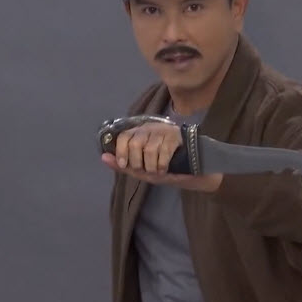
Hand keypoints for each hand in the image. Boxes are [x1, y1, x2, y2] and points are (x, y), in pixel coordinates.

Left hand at [102, 122, 222, 191]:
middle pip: (134, 143)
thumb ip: (124, 165)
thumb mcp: (144, 171)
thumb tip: (103, 157)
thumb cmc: (169, 170)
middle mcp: (152, 128)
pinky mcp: (177, 135)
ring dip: (151, 167)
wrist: (198, 173)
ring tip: (158, 170)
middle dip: (138, 162)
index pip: (124, 136)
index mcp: (141, 133)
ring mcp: (165, 130)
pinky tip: (165, 169)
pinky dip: (161, 165)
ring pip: (148, 149)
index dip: (121, 152)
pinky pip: (162, 151)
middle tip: (147, 170)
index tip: (125, 165)